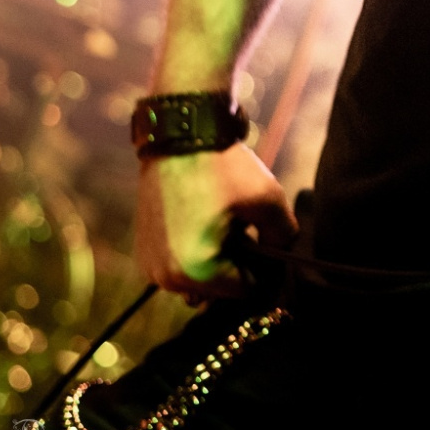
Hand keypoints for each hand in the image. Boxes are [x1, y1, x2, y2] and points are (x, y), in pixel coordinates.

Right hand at [134, 144, 296, 302]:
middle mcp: (167, 279)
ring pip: (202, 280)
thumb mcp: (269, 199)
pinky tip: (207, 223)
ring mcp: (151, 267)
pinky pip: (182, 268)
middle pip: (223, 289)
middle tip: (247, 228)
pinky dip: (198, 254)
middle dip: (241, 264)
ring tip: (227, 224)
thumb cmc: (223, 167)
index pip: (248, 291)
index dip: (268, 270)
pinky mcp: (145, 253)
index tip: (270, 243)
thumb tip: (281, 256)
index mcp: (197, 271)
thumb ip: (283, 236)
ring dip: (220, 260)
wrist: (179, 138)